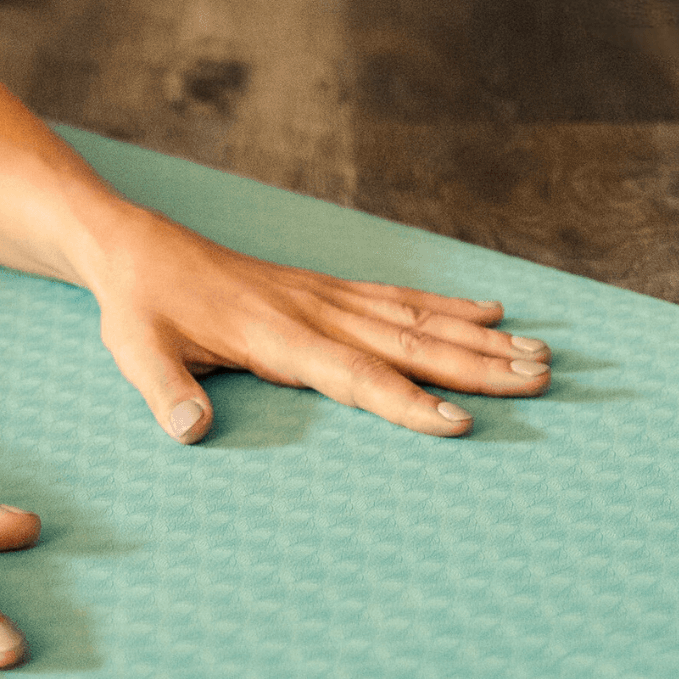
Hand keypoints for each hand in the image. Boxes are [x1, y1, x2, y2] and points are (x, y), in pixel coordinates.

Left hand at [86, 208, 551, 442]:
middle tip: (542, 381)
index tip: (460, 423)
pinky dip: (445, 304)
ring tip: (541, 355)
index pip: (353, 375)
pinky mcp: (322, 287)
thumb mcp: (136, 351)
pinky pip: (394, 296)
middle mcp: (312, 310)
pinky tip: (489, 311)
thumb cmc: (138, 307)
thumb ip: (166, 392)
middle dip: (476, 367)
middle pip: (406, 342)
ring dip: (477, 339)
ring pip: (414, 318)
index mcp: (275, 334)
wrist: (137, 247)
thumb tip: (190, 431)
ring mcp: (323, 295)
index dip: (406, 401)